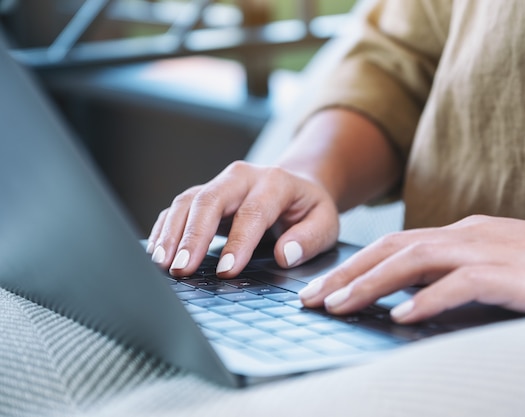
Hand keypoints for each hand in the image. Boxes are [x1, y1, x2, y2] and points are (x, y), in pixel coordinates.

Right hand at [147, 161, 339, 277]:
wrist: (297, 186)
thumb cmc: (308, 209)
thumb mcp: (325, 222)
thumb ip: (310, 238)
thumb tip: (285, 255)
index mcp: (275, 182)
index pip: (253, 212)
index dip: (239, 242)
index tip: (228, 271)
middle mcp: (242, 177)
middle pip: (210, 200)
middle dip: (193, 236)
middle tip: (181, 268)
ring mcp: (219, 184)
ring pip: (188, 201)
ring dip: (172, 233)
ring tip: (162, 263)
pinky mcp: (204, 195)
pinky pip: (178, 208)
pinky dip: (165, 229)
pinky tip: (156, 252)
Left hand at [299, 215, 524, 322]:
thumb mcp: (497, 267)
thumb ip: (456, 276)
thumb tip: (414, 297)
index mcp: (462, 234)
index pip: (395, 245)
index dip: (354, 265)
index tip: (323, 287)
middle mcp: (466, 235)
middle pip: (391, 249)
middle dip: (345, 273)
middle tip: (309, 298)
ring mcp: (487, 251)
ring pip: (413, 262)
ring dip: (370, 285)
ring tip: (337, 307)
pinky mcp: (511, 274)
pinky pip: (459, 285)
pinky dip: (426, 300)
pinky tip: (400, 317)